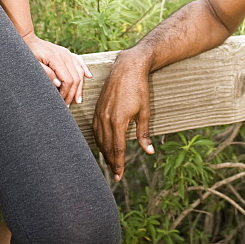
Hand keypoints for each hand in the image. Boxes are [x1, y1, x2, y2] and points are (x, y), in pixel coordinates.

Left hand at [22, 31, 91, 105]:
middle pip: (76, 78)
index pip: (68, 80)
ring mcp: (67, 53)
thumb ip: (46, 74)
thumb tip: (58, 84)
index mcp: (56, 59)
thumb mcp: (34, 65)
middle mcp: (65, 55)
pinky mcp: (67, 53)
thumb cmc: (29, 53)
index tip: (61, 102)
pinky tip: (88, 76)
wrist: (28, 40)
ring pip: (79, 72)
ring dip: (79, 87)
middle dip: (72, 93)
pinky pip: (79, 61)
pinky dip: (84, 69)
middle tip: (67, 105)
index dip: (66, 93)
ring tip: (77, 100)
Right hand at [92, 51, 153, 180]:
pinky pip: (95, 129)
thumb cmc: (138, 88)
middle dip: (111, 161)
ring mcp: (99, 113)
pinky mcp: (97, 107)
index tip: (119, 176)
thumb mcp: (145, 112)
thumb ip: (143, 133)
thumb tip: (149, 151)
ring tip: (109, 162)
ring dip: (104, 152)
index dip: (118, 164)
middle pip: (106, 146)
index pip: (117, 149)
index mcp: (118, 121)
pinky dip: (98, 140)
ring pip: (99, 139)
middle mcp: (106, 119)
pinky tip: (102, 144)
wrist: (127, 68)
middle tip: (115, 174)